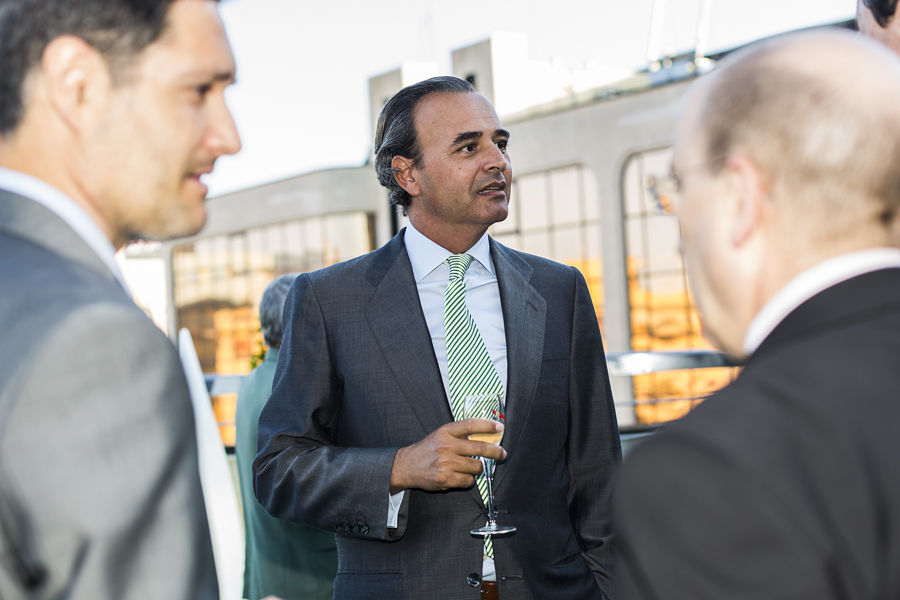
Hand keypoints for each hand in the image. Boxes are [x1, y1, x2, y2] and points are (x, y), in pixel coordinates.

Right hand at [389, 419, 505, 492]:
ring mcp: (446, 463)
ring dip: (478, 468)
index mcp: (446, 432)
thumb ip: (459, 435)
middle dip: (495, 452)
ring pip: (476, 467)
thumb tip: (484, 437)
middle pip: (479, 448)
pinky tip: (461, 476)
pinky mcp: (445, 479)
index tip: (499, 428)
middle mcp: (446, 446)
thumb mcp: (441, 435)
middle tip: (502, 454)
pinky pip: (468, 481)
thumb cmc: (427, 449)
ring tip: (471, 467)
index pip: (471, 425)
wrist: (407, 466)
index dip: (487, 426)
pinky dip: (469, 480)